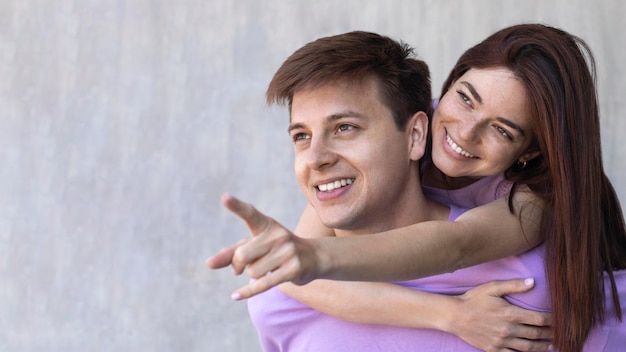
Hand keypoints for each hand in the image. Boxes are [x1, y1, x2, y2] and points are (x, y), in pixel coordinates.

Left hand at [206, 194, 322, 299]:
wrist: (313, 257)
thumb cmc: (276, 250)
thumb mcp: (255, 246)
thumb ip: (231, 253)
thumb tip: (209, 264)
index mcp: (266, 225)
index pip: (250, 214)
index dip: (236, 206)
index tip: (224, 197)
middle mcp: (278, 235)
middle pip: (242, 255)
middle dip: (238, 265)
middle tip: (242, 267)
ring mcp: (287, 252)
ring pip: (251, 272)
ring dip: (253, 275)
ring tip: (268, 269)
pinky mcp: (293, 270)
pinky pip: (262, 284)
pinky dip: (247, 292)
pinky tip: (234, 296)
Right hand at [445, 279, 552, 351]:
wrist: (454, 315)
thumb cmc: (473, 299)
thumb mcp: (492, 288)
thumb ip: (513, 285)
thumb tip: (532, 282)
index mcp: (510, 313)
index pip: (539, 319)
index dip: (552, 320)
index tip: (560, 320)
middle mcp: (509, 329)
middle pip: (536, 333)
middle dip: (550, 333)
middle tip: (559, 333)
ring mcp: (502, 341)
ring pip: (528, 347)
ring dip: (541, 346)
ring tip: (550, 345)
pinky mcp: (494, 349)